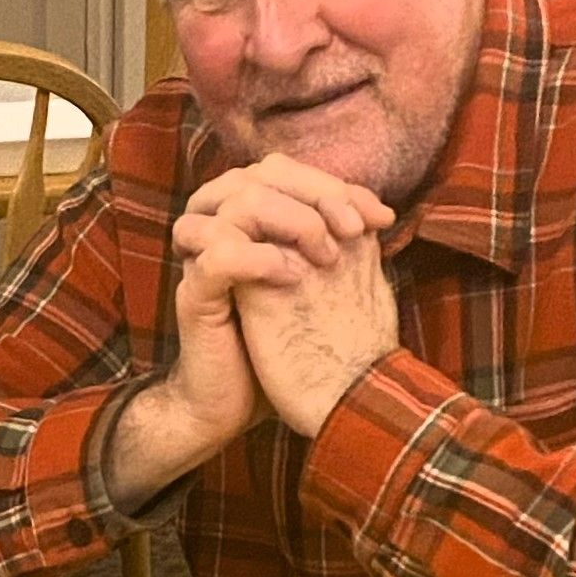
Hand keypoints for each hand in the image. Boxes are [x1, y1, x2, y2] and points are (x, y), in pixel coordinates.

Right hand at [160, 153, 390, 441]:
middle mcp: (219, 232)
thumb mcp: (317, 283)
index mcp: (244, 224)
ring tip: (326, 254)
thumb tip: (378, 210)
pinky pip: (219, 257)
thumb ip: (333, 242)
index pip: (282, 170)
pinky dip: (260, 259)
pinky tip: (294, 277)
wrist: (236, 406)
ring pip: (235, 202)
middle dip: (316, 193)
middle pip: (257, 174)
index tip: (380, 216)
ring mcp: (202, 260)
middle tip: (356, 230)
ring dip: (290, 220)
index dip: (333, 183)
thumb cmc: (283, 346)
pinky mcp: (196, 297)